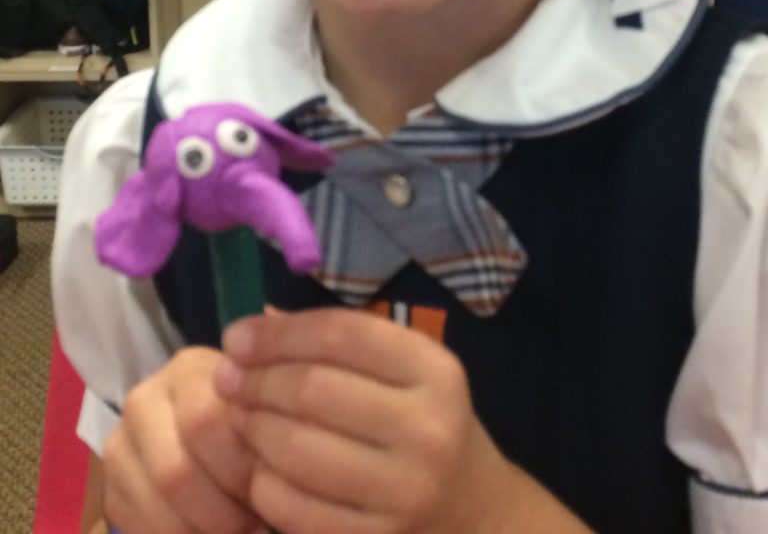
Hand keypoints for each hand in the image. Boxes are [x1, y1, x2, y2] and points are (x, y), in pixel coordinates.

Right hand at [102, 345, 264, 533]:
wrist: (210, 432)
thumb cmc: (248, 420)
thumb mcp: (260, 413)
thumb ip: (263, 432)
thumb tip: (270, 479)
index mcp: (187, 371)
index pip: (203, 421)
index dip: (239, 468)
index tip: (271, 493)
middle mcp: (144, 400)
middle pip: (174, 471)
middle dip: (221, 513)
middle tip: (253, 527)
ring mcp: (120, 443)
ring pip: (155, 506)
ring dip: (200, 532)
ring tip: (235, 532)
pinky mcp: (111, 486)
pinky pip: (138, 527)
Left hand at [213, 307, 514, 533]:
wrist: (475, 514)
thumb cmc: (423, 424)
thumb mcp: (405, 373)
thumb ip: (339, 345)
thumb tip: (253, 330)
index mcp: (435, 371)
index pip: (339, 335)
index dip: (277, 333)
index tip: (237, 336)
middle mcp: (428, 429)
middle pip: (312, 390)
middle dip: (255, 380)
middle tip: (226, 377)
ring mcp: (405, 492)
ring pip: (295, 450)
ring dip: (252, 428)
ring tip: (238, 416)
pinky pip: (293, 507)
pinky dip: (263, 482)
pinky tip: (259, 467)